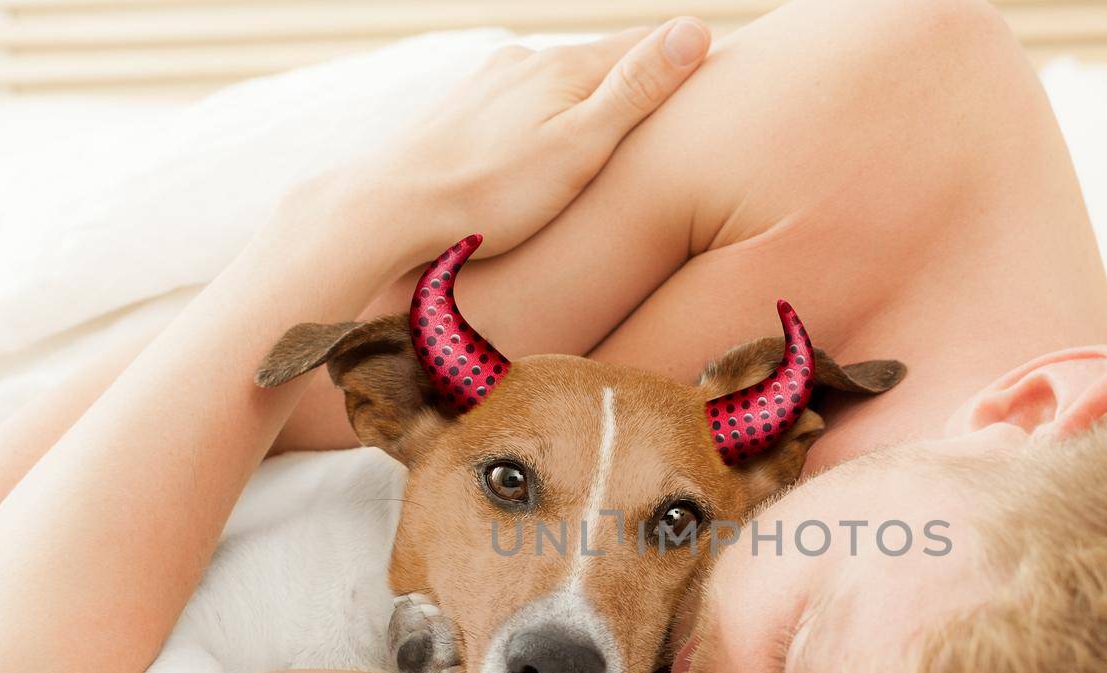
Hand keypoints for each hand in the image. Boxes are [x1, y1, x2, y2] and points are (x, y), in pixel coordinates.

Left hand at [333, 19, 711, 271]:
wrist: (390, 209)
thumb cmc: (493, 194)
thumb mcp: (581, 147)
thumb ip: (637, 90)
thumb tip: (694, 29)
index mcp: (565, 69)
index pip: (640, 49)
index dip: (680, 58)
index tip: (716, 63)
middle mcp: (524, 62)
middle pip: (596, 64)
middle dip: (632, 78)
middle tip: (671, 94)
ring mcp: (486, 83)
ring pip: (551, 84)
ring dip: (581, 100)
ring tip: (605, 125)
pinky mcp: (457, 110)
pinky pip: (515, 106)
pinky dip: (539, 118)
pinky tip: (535, 142)